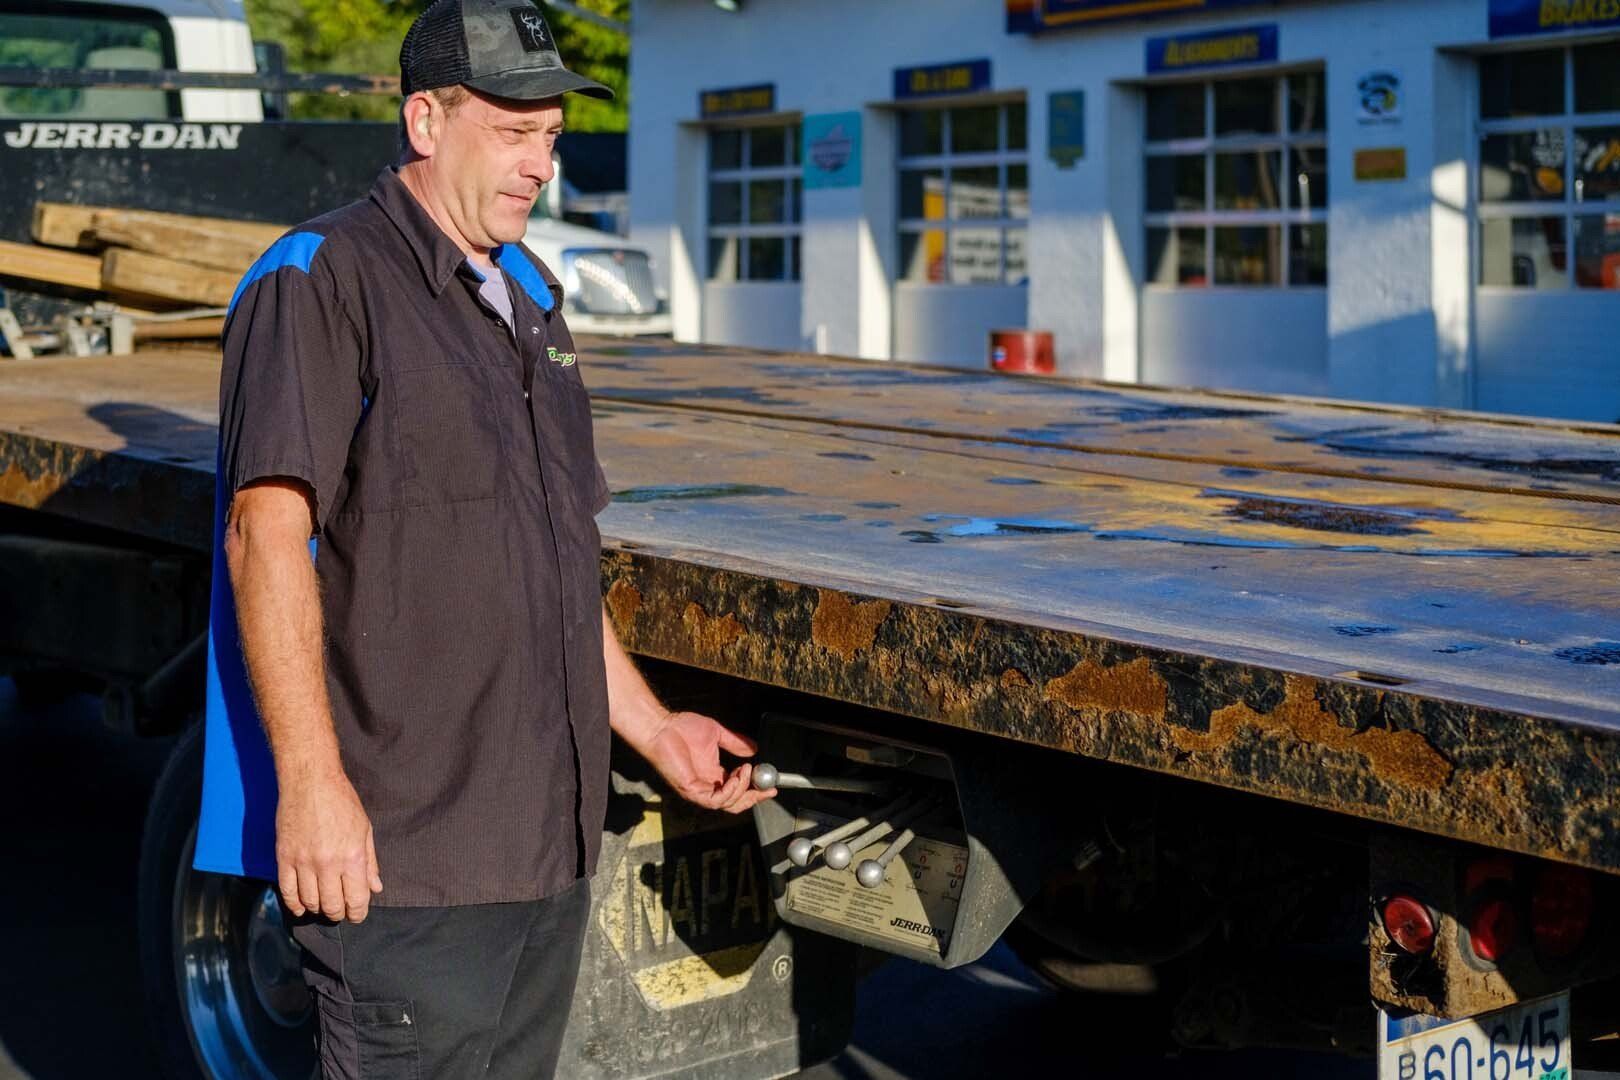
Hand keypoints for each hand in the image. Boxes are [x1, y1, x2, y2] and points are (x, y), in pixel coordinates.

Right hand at [275, 771, 382, 922]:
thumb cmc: (342, 801)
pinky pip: (287, 891)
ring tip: (323, 905)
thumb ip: (370, 862)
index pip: (356, 900)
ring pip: (309, 902)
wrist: (310, 781)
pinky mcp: (283, 858)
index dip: (358, 913)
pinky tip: (301, 906)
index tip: (357, 914)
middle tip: (340, 911)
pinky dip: (294, 904)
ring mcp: (303, 862)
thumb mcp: (364, 829)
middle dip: (338, 913)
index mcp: (353, 857)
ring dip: (317, 909)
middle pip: (332, 905)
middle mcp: (328, 863)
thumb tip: (375, 888)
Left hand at [638, 710, 775, 812]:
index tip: (769, 784)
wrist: (661, 727)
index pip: (737, 790)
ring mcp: (698, 790)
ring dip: (742, 790)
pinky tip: (736, 778)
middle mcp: (706, 785)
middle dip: (754, 798)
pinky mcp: (690, 789)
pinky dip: (729, 792)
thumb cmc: (681, 728)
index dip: (754, 790)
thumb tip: (754, 748)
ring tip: (747, 771)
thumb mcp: (717, 734)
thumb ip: (736, 742)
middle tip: (767, 789)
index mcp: (712, 775)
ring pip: (726, 804)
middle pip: (734, 803)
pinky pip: (714, 800)